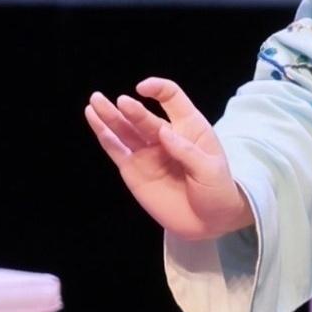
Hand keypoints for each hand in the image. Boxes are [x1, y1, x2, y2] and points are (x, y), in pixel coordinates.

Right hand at [83, 78, 253, 239]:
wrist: (210, 222)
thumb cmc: (218, 192)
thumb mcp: (211, 171)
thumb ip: (188, 152)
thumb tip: (164, 133)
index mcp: (190, 128)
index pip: (172, 99)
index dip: (159, 90)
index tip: (144, 88)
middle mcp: (165, 136)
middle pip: (144, 118)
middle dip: (132, 110)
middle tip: (119, 102)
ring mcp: (147, 153)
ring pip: (125, 131)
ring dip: (110, 116)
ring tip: (95, 101)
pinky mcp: (133, 170)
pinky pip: (116, 150)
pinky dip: (104, 135)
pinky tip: (93, 119)